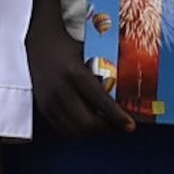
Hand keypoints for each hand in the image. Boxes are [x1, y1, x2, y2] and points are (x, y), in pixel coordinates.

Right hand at [28, 19, 131, 136]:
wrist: (39, 42)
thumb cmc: (69, 47)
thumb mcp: (90, 54)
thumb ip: (108, 71)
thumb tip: (134, 85)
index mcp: (75, 73)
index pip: (101, 102)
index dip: (118, 117)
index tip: (130, 126)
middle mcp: (61, 89)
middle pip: (88, 122)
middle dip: (105, 127)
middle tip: (115, 123)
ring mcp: (49, 99)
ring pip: (75, 130)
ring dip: (91, 130)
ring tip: (100, 122)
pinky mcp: (43, 106)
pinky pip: (63, 129)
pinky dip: (77, 130)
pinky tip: (84, 121)